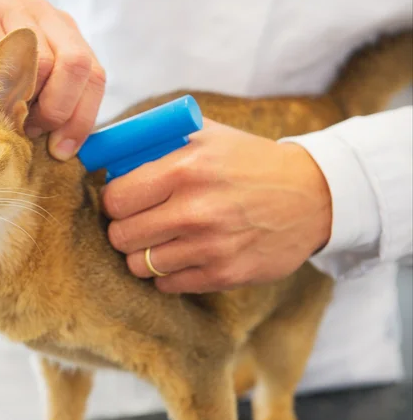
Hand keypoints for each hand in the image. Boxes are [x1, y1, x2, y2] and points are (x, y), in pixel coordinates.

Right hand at [0, 0, 105, 159]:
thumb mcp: (12, 72)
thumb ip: (36, 100)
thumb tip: (52, 145)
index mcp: (62, 32)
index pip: (94, 77)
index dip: (83, 120)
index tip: (62, 150)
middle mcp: (46, 16)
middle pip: (78, 67)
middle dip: (60, 112)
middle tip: (31, 131)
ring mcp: (14, 11)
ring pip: (44, 63)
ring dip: (27, 103)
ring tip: (4, 115)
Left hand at [102, 120, 332, 293]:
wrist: (312, 196)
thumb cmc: (249, 162)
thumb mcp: (207, 134)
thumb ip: (156, 140)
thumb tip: (107, 152)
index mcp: (186, 169)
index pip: (115, 198)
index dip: (113, 200)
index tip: (123, 200)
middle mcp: (195, 210)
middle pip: (121, 236)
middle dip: (123, 228)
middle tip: (137, 222)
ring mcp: (211, 247)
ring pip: (139, 265)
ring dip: (143, 254)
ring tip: (158, 240)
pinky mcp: (225, 275)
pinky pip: (167, 285)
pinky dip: (167, 273)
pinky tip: (182, 255)